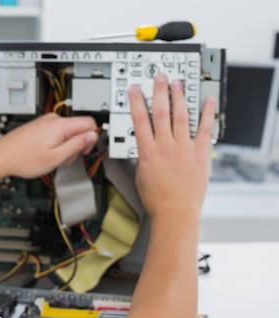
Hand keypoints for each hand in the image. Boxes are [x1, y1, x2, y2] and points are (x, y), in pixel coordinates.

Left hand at [0, 113, 97, 178]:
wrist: (2, 157)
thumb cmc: (24, 158)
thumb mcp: (56, 157)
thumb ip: (77, 145)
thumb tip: (92, 135)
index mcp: (60, 125)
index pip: (89, 122)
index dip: (91, 138)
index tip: (85, 150)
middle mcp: (53, 119)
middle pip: (77, 129)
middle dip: (74, 146)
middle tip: (63, 159)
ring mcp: (44, 122)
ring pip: (66, 133)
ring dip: (64, 147)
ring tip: (50, 158)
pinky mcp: (39, 127)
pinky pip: (55, 134)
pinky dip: (54, 145)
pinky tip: (44, 154)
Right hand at [129, 73, 215, 218]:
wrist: (175, 212)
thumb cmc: (157, 199)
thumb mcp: (141, 174)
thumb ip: (144, 156)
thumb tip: (145, 147)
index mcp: (148, 152)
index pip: (140, 120)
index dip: (137, 102)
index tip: (136, 90)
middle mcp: (166, 146)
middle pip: (161, 113)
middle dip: (159, 93)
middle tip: (159, 78)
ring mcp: (184, 148)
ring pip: (181, 117)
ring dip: (179, 98)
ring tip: (177, 84)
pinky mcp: (200, 153)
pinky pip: (205, 129)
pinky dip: (208, 113)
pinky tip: (208, 101)